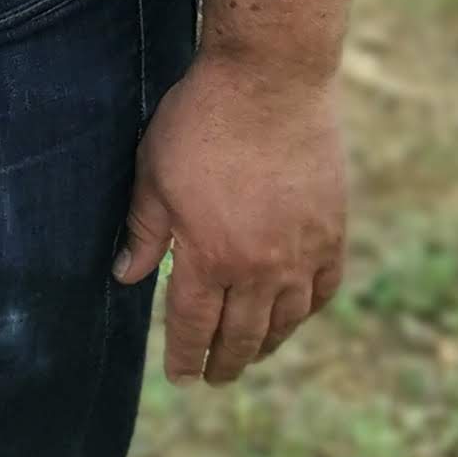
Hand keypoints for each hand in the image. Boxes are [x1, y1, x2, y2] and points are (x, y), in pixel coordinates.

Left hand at [113, 53, 347, 384]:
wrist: (270, 79)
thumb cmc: (201, 121)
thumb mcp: (153, 173)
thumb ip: (143, 230)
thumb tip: (125, 276)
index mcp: (207, 257)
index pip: (192, 327)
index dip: (184, 356)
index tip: (181, 375)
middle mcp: (257, 268)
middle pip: (240, 336)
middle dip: (224, 363)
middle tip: (215, 377)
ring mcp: (301, 253)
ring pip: (284, 321)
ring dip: (265, 345)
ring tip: (251, 354)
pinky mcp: (332, 231)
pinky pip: (323, 289)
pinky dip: (307, 310)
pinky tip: (294, 314)